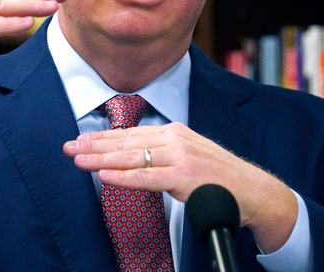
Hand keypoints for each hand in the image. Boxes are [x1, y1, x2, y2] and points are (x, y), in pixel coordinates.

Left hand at [63, 122, 296, 251]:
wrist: (254, 192)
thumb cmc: (220, 178)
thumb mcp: (189, 156)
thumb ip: (162, 154)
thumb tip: (131, 156)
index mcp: (175, 132)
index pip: (131, 133)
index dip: (102, 137)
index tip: (79, 140)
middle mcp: (176, 139)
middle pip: (126, 141)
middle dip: (94, 145)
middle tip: (68, 147)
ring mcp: (181, 157)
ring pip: (133, 156)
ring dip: (101, 159)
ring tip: (78, 160)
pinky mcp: (185, 177)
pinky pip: (147, 177)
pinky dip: (124, 176)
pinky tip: (105, 176)